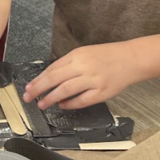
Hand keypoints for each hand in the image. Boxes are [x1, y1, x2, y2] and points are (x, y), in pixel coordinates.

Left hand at [24, 43, 140, 109]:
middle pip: (55, 78)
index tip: (28, 87)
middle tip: (28, 97)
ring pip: (66, 90)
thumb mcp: (84, 53)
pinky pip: (82, 100)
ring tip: (42, 104)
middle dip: (39, 89)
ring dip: (51, 98)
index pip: (52, 68)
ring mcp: (93, 80)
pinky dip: (70, 104)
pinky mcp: (102, 92)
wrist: (130, 59)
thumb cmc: (106, 56)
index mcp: (77, 55)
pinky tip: (62, 105)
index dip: (38, 79)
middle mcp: (83, 66)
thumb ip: (68, 64)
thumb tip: (49, 78)